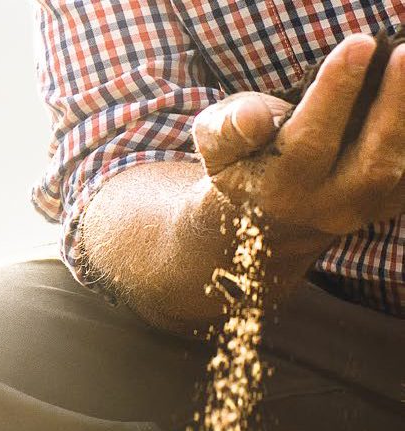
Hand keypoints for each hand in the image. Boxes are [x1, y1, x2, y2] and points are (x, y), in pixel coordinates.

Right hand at [192, 34, 404, 238]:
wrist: (266, 215)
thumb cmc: (240, 163)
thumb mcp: (215, 144)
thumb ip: (227, 129)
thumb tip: (255, 118)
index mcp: (279, 191)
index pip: (310, 141)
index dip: (336, 93)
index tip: (358, 44)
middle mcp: (326, 207)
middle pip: (372, 163)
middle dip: (393, 106)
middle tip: (403, 53)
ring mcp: (364, 208)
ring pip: (403, 168)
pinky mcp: (392, 201)